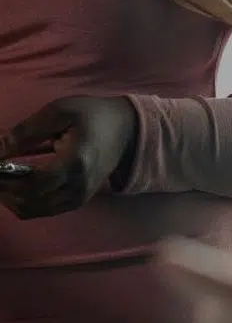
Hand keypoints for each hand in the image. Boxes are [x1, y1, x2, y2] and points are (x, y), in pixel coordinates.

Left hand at [0, 96, 137, 218]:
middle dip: (2, 190)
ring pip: (31, 211)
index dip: (4, 180)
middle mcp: (77, 188)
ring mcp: (77, 198)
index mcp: (74, 163)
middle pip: (27, 202)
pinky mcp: (76, 202)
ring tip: (1, 177)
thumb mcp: (60, 111)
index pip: (31, 184)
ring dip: (9, 197)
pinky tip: (15, 183)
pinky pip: (40, 210)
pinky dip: (22, 200)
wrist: (127, 131)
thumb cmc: (93, 115)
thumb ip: (26, 131)